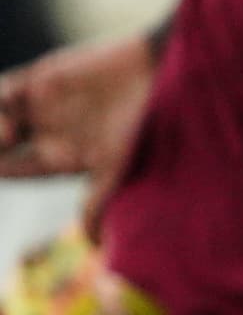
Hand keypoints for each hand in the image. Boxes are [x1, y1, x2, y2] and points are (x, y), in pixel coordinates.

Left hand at [0, 32, 155, 188]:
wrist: (156, 72)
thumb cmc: (141, 123)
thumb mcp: (117, 166)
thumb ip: (96, 201)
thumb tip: (93, 242)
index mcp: (62, 155)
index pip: (16, 169)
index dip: (2, 170)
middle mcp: (48, 131)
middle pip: (1, 145)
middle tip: (1, 146)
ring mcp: (42, 104)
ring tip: (6, 136)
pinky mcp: (40, 78)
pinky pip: (3, 89)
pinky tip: (7, 118)